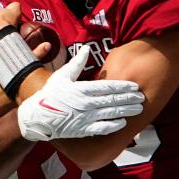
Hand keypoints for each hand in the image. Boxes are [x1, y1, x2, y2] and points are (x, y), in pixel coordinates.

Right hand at [17, 46, 144, 140]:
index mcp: (82, 89)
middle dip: (129, 98)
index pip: (108, 87)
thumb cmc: (49, 94)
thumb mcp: (62, 75)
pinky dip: (113, 126)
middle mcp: (86, 103)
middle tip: (142, 97)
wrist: (36, 116)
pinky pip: (101, 128)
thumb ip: (77, 63)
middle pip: (113, 100)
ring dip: (126, 111)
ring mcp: (85, 117)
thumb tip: (86, 49)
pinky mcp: (82, 129)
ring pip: (111, 114)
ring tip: (138, 109)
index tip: (135, 86)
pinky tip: (123, 123)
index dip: (123, 86)